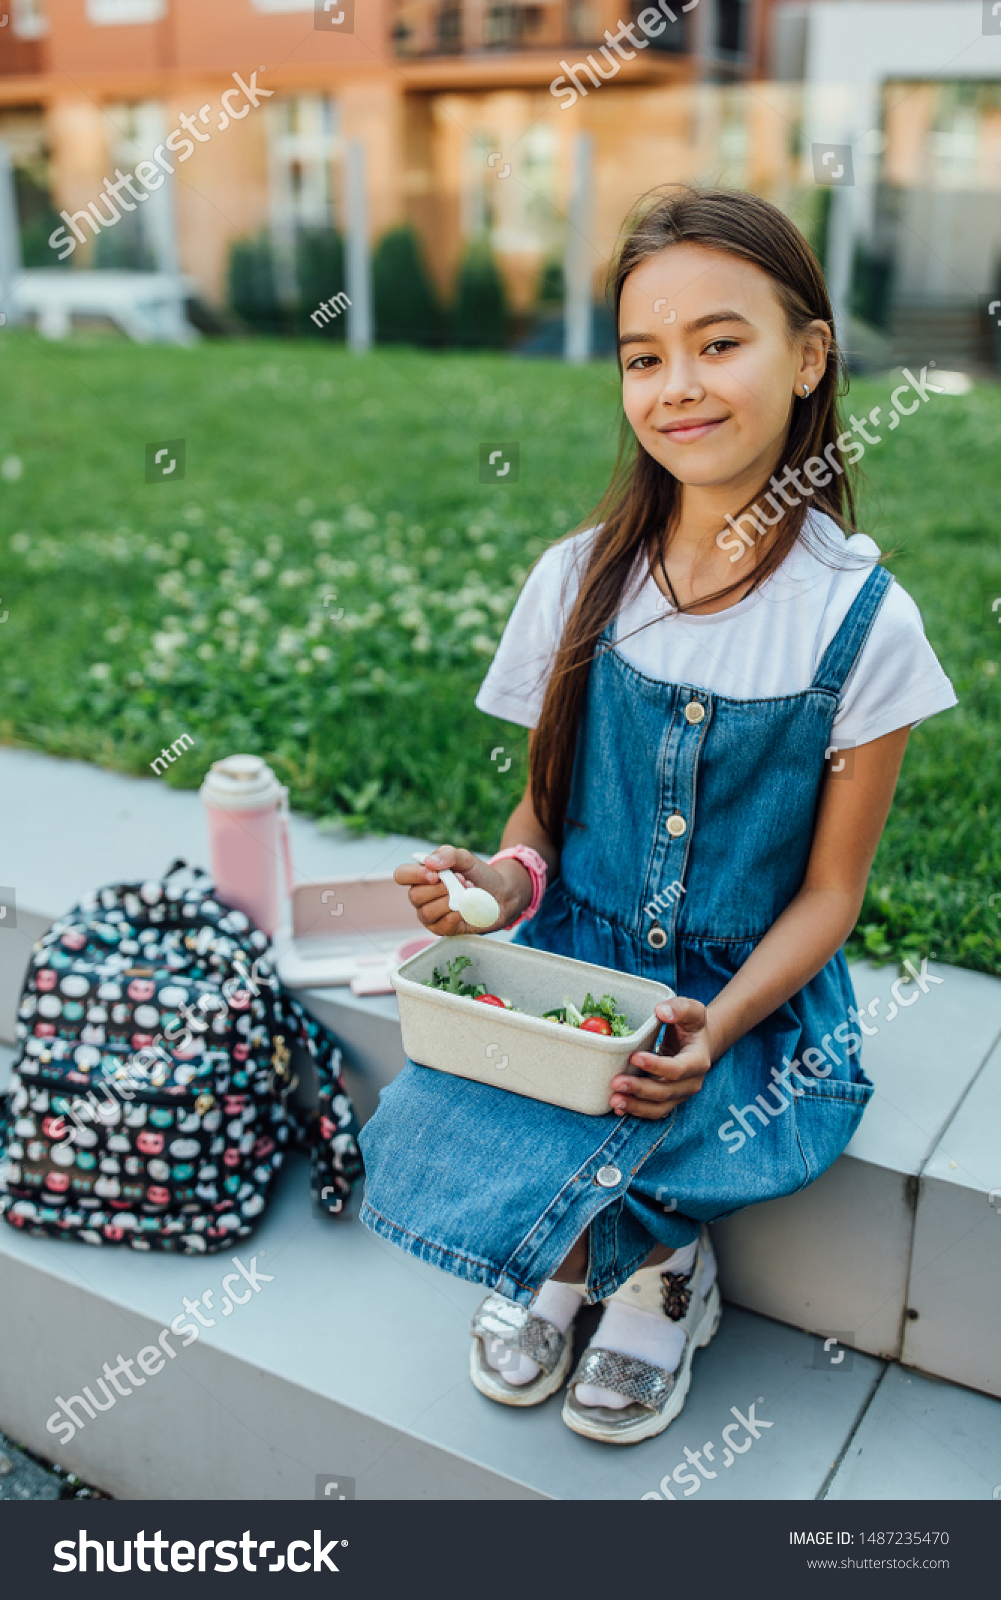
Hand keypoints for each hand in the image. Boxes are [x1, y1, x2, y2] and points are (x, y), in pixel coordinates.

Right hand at [393, 844, 530, 936]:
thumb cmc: (480, 875)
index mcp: (422, 876)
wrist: (502, 894)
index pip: (402, 875)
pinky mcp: (442, 929)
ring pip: (426, 913)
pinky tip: (464, 910)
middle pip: (414, 896)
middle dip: (440, 889)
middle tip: (461, 882)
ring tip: (465, 895)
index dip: (415, 875)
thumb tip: (428, 862)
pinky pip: (440, 926)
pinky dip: (453, 917)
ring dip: (448, 902)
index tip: (435, 874)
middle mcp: (422, 896)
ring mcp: (431, 915)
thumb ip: (449, 854)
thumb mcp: (467, 858)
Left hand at [609, 997, 712, 1119]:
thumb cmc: (691, 1026)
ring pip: (659, 1107)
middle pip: (665, 1092)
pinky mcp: (669, 1100)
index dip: (656, 1066)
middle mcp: (691, 1082)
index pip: (677, 1069)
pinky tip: (618, 1107)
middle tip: (615, 1082)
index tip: (634, 1057)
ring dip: (636, 1106)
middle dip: (640, 1089)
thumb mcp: (692, 1011)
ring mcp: (680, 1094)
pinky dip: (636, 1111)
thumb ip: (679, 1008)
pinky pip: (654, 1111)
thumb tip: (661, 1011)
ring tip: (614, 1100)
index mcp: (698, 1061)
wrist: (697, 1043)